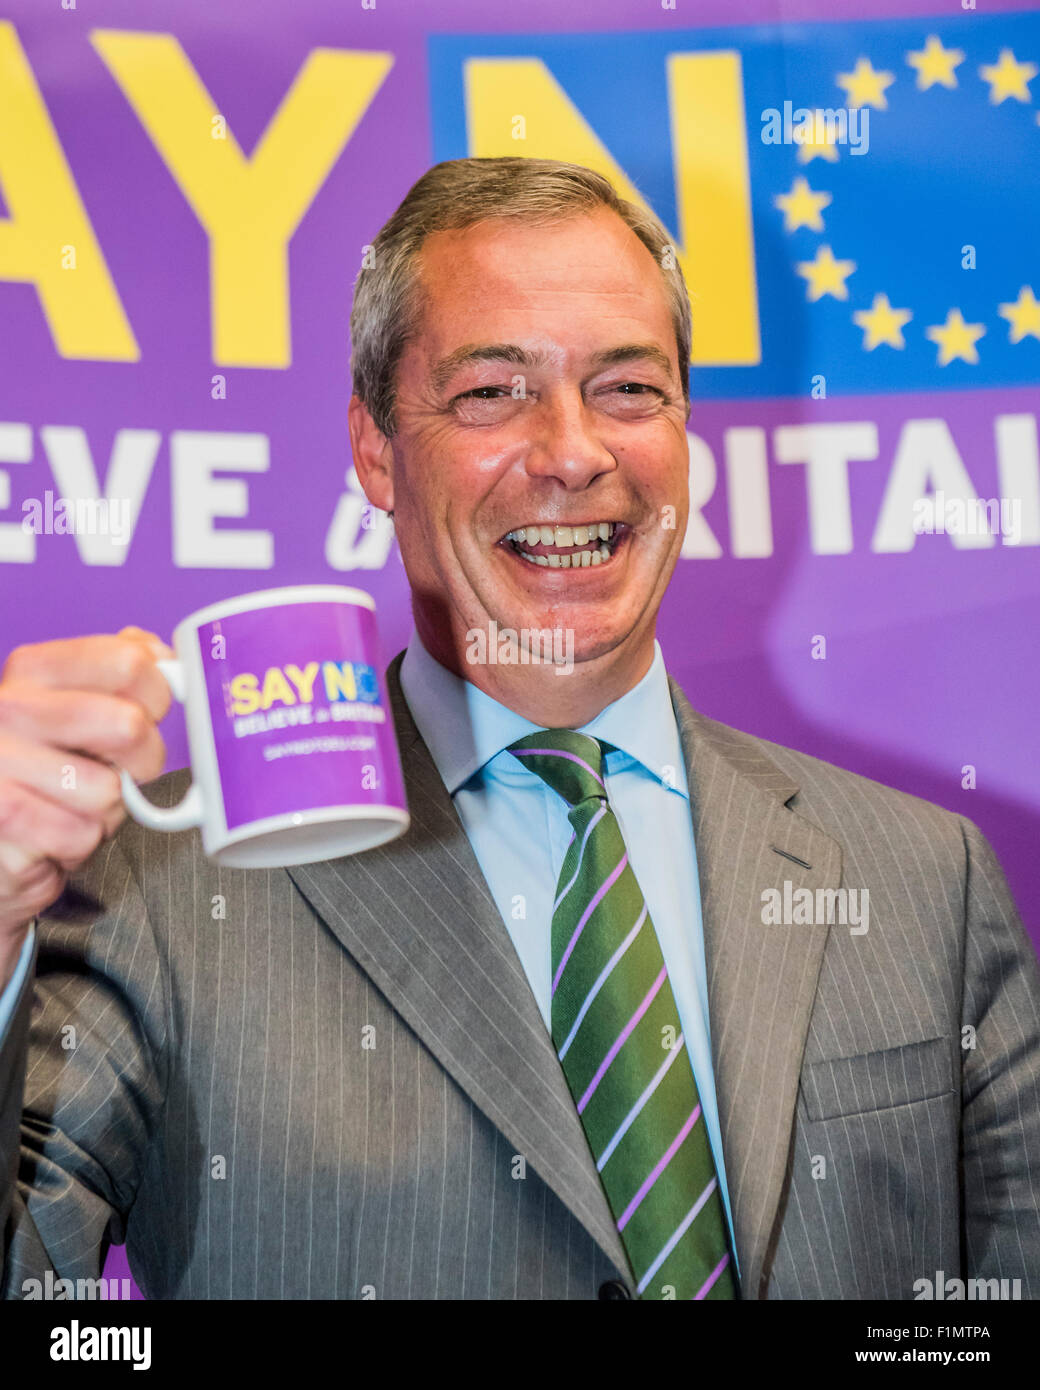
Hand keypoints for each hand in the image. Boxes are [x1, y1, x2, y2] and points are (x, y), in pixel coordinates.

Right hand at [0, 627, 173, 991]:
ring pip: (109, 790)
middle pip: (128, 724)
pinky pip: (82, 834)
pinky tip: (54, 832)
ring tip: (75, 804)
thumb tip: (160, 654)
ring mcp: (0, 765)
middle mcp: (8, 710)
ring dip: (108, 810)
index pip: (126, 661)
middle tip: (127, 769)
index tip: (155, 709)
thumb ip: (115, 674)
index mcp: (32, 671)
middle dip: (145, 758)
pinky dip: (81, 843)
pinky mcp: (3, 818)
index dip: (160, 692)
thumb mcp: (74, 709)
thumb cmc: (42, 772)